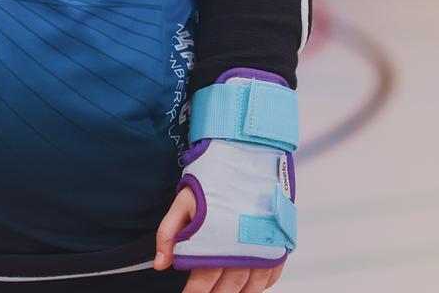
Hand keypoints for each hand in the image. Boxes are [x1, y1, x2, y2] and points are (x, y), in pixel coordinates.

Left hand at [154, 187, 285, 292]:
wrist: (251, 157)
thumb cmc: (216, 178)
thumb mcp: (185, 201)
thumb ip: (169, 233)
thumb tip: (159, 265)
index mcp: (218, 241)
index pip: (203, 280)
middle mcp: (244, 250)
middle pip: (228, 287)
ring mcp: (264, 249)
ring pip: (250, 286)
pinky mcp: (279, 244)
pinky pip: (271, 276)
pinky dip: (260, 286)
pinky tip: (249, 288)